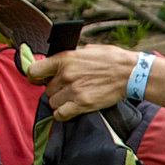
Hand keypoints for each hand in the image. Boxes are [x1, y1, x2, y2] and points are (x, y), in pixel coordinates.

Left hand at [18, 44, 137, 118]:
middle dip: (55, 90)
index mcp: (65, 59)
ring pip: (52, 102)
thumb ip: (72, 55)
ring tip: (71, 99)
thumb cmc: (112, 60)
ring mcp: (73, 91)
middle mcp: (66, 75)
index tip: (37, 80)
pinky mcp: (82, 104)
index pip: (34, 71)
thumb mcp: (88, 50)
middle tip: (67, 89)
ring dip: (60, 103)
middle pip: (46, 90)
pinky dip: (63, 114)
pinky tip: (70, 109)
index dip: (34, 77)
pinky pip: (60, 114)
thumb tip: (63, 60)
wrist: (130, 73)